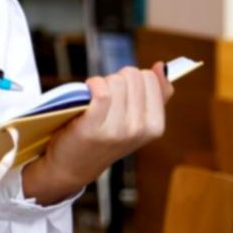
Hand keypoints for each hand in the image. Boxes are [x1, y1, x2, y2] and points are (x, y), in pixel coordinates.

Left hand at [23, 64, 173, 204]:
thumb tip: (160, 66)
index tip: (121, 94)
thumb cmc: (103, 137)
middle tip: (105, 97)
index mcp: (155, 127)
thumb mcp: (134, 121)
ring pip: (116, 81)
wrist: (72, 166)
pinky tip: (86, 91)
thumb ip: (154, 95)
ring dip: (101, 83)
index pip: (150, 79)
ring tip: (93, 100)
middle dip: (116, 80)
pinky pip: (100, 91)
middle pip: (132, 76)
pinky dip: (91, 85)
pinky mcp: (93, 127)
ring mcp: (118, 130)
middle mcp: (140, 129)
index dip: (131, 80)